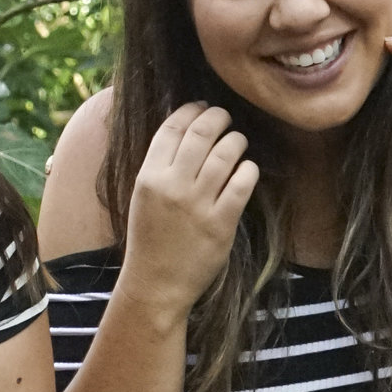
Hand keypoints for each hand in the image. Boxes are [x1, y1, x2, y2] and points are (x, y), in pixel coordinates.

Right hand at [120, 101, 258, 316]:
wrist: (156, 283)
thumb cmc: (150, 238)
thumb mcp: (143, 196)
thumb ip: (160, 165)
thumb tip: (185, 128)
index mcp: (149, 177)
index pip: (172, 128)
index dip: (190, 111)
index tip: (201, 107)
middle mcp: (173, 186)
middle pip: (201, 133)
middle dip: (217, 118)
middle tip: (225, 118)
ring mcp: (198, 205)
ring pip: (226, 153)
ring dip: (236, 140)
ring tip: (237, 142)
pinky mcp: (221, 223)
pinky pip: (243, 182)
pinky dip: (248, 169)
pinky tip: (247, 170)